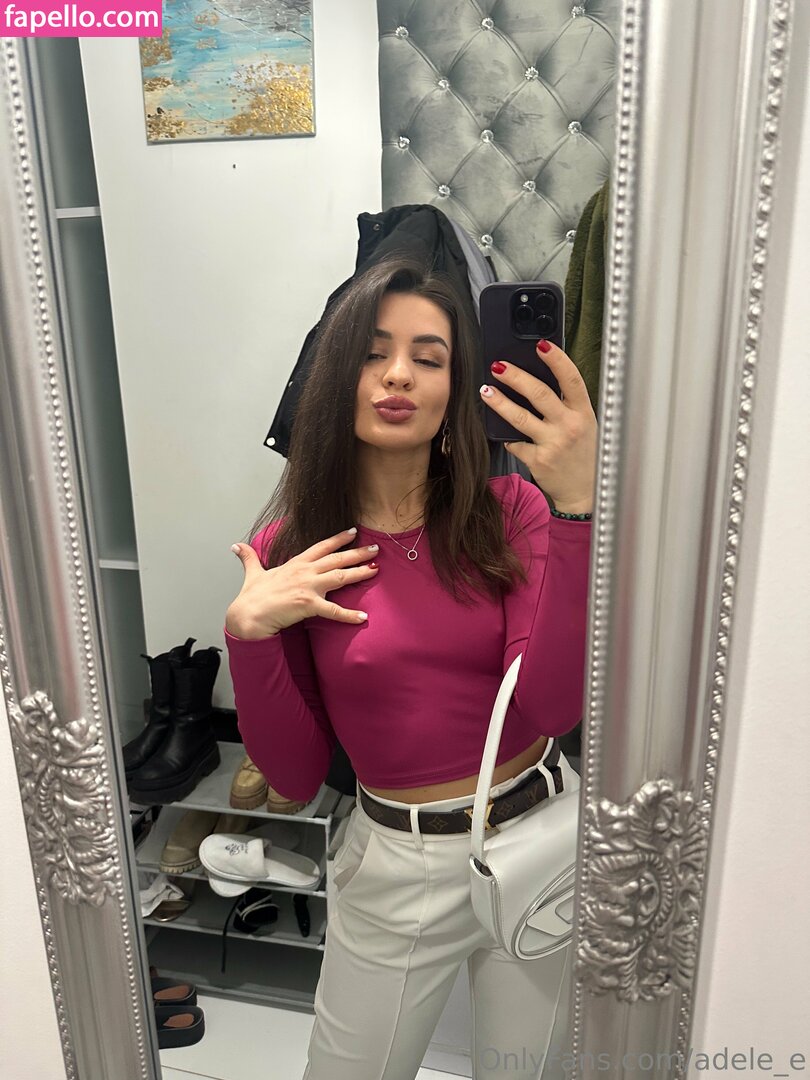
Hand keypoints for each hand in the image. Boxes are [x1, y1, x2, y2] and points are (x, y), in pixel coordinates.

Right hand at [226, 528, 379, 638]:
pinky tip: (363, 617)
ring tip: (376, 569)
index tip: (353, 532)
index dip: (338, 539)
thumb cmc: (251, 597)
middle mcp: (304, 571)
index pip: (321, 546)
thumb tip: (236, 546)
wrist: (248, 615)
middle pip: (337, 558)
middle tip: (376, 548)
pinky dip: (349, 615)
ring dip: (359, 573)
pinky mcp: (308, 604)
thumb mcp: (252, 573)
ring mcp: (308, 587)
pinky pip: (334, 610)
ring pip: (340, 577)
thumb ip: (249, 558)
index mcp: (295, 563)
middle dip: (358, 552)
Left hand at [480, 341, 597, 512]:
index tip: (541, 345)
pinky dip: (506, 436)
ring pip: (520, 418)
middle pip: (539, 394)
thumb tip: (540, 377)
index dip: (557, 360)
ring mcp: (553, 444)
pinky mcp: (538, 460)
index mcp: (584, 413)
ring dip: (499, 402)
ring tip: (485, 390)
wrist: (584, 491)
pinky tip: (501, 430)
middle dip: (515, 377)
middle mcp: (569, 427)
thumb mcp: (585, 424)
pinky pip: (515, 442)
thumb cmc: (583, 453)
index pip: (571, 380)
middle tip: (498, 366)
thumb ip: (567, 404)